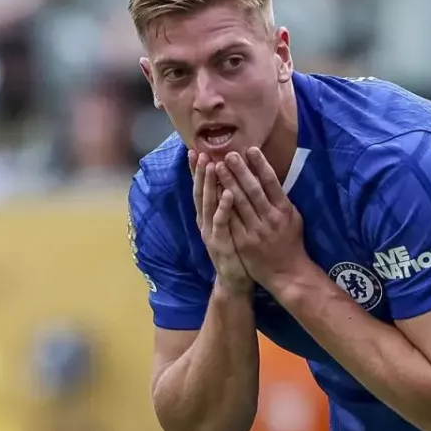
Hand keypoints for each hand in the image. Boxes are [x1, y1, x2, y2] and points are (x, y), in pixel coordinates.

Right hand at [190, 150, 251, 293]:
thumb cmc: (236, 248)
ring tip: (212, 165)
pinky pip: (222, 222)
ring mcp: (211, 233)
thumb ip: (226, 204)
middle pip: (200, 192)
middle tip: (200, 152)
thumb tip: (227, 180)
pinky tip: (228, 194)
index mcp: (207, 216)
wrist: (235, 280)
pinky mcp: (220, 243)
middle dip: (200, 172)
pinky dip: (223, 207)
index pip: (200, 188)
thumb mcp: (229, 223)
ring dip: (210, 184)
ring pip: (208, 204)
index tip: (194, 150)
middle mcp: (205, 222)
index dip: (196, 171)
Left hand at [215, 148, 308, 288]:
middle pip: (253, 190)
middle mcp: (270, 219)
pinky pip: (231, 221)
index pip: (271, 183)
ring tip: (218, 166)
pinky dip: (222, 205)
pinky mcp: (244, 243)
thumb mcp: (292, 217)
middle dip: (240, 171)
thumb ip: (280, 199)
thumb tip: (269, 178)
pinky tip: (214, 192)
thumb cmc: (290, 242)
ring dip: (227, 183)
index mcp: (284, 210)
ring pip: (239, 203)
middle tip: (228, 154)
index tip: (251, 149)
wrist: (287, 273)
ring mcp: (256, 231)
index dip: (261, 165)